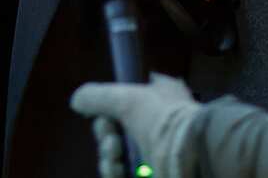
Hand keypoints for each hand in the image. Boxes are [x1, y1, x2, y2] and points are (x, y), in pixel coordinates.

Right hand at [71, 74, 201, 177]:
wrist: (191, 157)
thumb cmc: (162, 120)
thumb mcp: (126, 99)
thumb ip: (98, 97)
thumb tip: (76, 100)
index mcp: (157, 100)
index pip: (123, 103)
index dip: (107, 110)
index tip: (104, 115)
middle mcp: (156, 125)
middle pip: (115, 133)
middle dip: (106, 137)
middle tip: (113, 141)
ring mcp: (155, 154)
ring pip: (116, 157)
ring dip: (109, 158)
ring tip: (117, 158)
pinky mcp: (151, 175)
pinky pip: (121, 175)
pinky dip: (114, 173)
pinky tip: (117, 171)